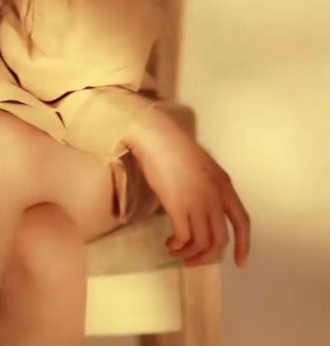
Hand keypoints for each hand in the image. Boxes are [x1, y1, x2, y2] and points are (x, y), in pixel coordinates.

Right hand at [124, 107, 250, 267]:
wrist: (157, 138)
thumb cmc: (175, 149)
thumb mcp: (204, 168)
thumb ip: (210, 190)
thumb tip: (204, 213)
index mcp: (225, 186)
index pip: (242, 223)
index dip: (244, 245)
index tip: (240, 262)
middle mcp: (216, 197)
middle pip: (220, 240)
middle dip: (207, 257)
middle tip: (192, 261)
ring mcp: (198, 202)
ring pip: (202, 243)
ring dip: (190, 253)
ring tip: (176, 250)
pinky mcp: (178, 206)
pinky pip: (183, 237)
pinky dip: (178, 246)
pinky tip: (170, 243)